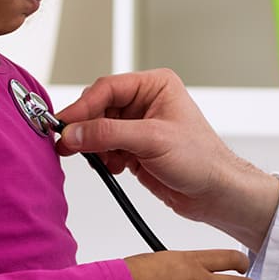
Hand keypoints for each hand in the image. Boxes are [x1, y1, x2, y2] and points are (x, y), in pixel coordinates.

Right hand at [55, 69, 278, 247]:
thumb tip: (73, 132)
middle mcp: (145, 102)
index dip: (83, 106)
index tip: (63, 124)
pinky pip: (104, 148)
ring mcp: (138, 126)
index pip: (107, 88)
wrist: (215, 194)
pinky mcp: (134, 148)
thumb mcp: (152, 140)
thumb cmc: (201, 160)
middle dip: (86, 128)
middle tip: (68, 145)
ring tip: (102, 160)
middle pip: (98, 108)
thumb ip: (108, 134)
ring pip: (98, 130)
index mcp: (155, 86)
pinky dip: (103, 159)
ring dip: (95, 147)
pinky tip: (115, 168)